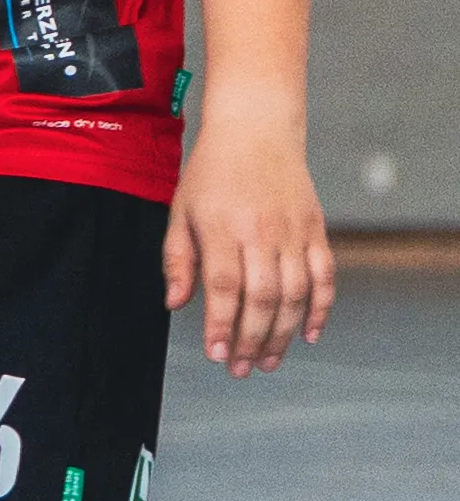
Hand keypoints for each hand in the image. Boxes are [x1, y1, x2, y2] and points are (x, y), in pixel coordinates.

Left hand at [167, 125, 332, 374]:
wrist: (256, 131)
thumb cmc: (211, 173)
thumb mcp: (180, 211)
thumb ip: (178, 259)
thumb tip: (175, 304)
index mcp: (222, 228)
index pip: (223, 287)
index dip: (220, 324)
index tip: (216, 354)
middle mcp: (261, 232)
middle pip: (262, 298)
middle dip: (252, 340)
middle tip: (241, 369)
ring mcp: (293, 232)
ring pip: (295, 294)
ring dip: (284, 333)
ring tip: (269, 361)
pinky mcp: (316, 230)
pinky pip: (324, 276)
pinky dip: (322, 308)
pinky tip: (309, 334)